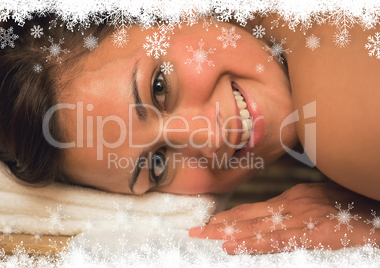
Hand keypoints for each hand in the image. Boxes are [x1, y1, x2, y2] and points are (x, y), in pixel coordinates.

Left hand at [189, 182, 379, 253]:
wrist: (378, 214)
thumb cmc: (354, 205)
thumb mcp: (322, 199)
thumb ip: (300, 206)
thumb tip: (280, 213)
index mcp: (293, 198)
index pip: (254, 209)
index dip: (231, 217)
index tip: (212, 222)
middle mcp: (292, 205)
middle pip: (248, 216)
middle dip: (220, 225)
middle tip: (195, 231)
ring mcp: (302, 218)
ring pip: (256, 228)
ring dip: (227, 233)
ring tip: (203, 237)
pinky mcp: (315, 234)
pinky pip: (277, 241)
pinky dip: (252, 244)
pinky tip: (233, 247)